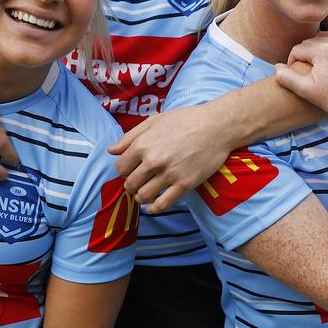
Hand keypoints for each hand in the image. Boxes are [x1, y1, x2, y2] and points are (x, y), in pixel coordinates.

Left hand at [108, 105, 233, 213]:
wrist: (216, 126)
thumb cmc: (185, 120)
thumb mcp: (154, 121)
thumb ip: (130, 137)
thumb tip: (111, 151)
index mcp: (143, 144)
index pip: (120, 168)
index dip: (124, 170)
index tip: (131, 169)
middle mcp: (153, 161)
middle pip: (130, 184)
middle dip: (131, 184)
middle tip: (138, 181)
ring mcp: (169, 174)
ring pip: (143, 196)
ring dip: (141, 196)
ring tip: (145, 192)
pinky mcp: (184, 184)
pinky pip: (163, 204)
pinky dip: (154, 208)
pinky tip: (153, 206)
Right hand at [273, 25, 327, 118]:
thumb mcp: (306, 91)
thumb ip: (287, 78)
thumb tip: (276, 66)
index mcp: (321, 50)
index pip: (298, 49)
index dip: (292, 61)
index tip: (296, 74)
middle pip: (312, 41)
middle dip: (306, 54)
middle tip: (307, 70)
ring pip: (327, 35)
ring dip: (320, 45)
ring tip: (318, 61)